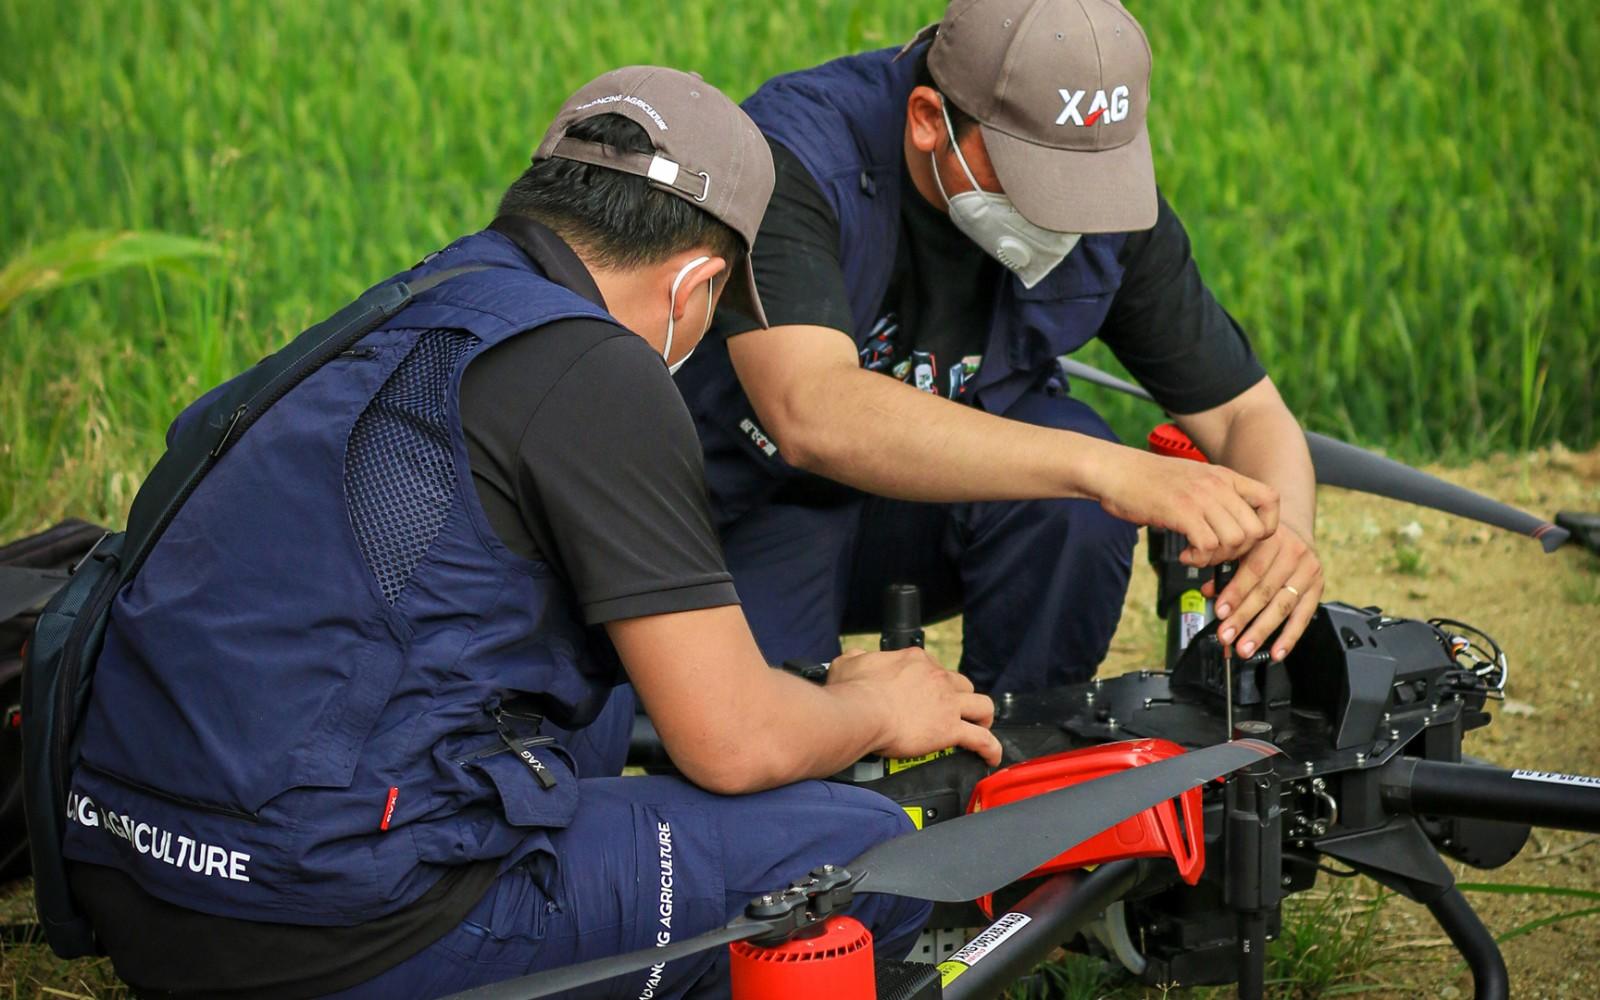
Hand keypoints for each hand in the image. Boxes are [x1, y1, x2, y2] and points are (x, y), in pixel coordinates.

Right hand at [829, 647, 1001, 765]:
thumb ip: (857, 657)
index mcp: (914, 660)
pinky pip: (981, 739)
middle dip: (959, 697)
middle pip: (961, 684)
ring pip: (981, 705)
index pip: (932, 667)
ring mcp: (946, 703)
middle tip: (951, 710)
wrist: (860, 712)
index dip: (929, 681)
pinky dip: (990, 747)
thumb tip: (856, 657)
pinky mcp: (949, 729)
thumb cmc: (852, 691)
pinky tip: (991, 756)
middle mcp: (936, 677)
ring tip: (980, 727)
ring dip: (983, 717)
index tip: (922, 693)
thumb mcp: (848, 662)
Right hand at [1092, 449, 1279, 566]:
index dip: (1267, 526)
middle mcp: (1218, 485)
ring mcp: (1201, 497)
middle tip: (1215, 553)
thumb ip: (1214, 497)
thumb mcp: (1192, 480)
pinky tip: (1183, 555)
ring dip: (1216, 557)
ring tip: (1196, 554)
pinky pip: (1208, 546)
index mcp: (1224, 476)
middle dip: (1238, 551)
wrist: (1114, 471)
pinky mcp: (1181, 512)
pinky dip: (1198, 559)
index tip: (1245, 539)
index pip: (1271, 500)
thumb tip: (1230, 526)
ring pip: (1235, 541)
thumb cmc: (1147, 480)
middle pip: (1255, 530)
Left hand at [1205, 523, 1322, 660]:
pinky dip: (1289, 638)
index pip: (1252, 570)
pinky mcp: (1318, 588)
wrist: (1294, 532)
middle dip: (1243, 618)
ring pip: (1282, 606)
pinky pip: (1303, 617)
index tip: (1220, 612)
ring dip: (1262, 631)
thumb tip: (1208, 591)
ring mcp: (1308, 572)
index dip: (1235, 593)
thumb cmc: (1262, 541)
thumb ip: (1224, 567)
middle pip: (1265, 592)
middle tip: (1227, 636)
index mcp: (1270, 539)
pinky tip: (1276, 652)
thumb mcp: (1242, 545)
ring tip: (1245, 648)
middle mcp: (1292, 553)